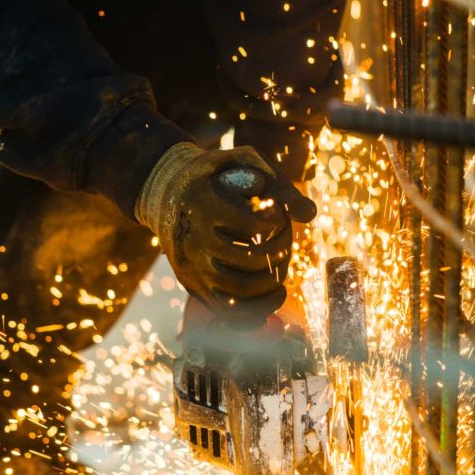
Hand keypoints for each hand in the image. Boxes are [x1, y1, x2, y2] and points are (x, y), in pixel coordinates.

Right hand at [135, 142, 315, 324]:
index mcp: (202, 204)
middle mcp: (192, 239)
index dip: (276, 223)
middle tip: (285, 241)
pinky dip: (257, 311)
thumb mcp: (242, 162)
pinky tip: (277, 294)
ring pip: (239, 291)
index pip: (251, 225)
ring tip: (284, 269)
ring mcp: (190, 267)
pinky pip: (226, 312)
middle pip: (248, 260)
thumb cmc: (214, 174)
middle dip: (280, 252)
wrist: (164, 193)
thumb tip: (310, 215)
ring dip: (272, 283)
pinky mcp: (192, 286)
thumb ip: (278, 183)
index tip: (278, 217)